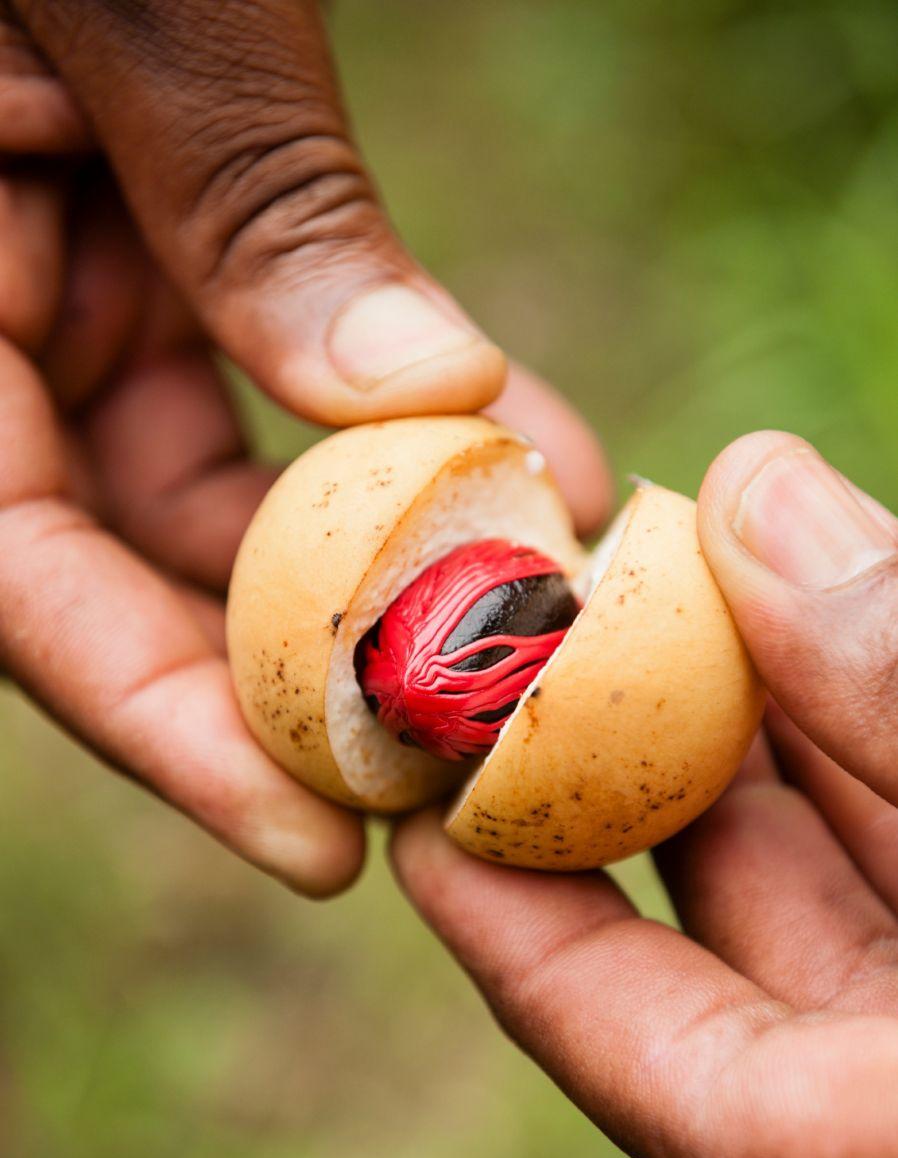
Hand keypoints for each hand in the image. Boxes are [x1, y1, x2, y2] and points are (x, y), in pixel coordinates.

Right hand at [0, 1, 610, 893]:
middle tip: (472, 747)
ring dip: (394, 546)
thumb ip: (251, 204)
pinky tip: (532, 453)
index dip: (170, 732)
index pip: (26, 588)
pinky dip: (401, 422)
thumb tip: (425, 403)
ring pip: (233, 492)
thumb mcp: (143, 15)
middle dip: (314, 662)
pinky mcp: (160, 264)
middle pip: (142, 573)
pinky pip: (280, 381)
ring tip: (545, 597)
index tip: (325, 850)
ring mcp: (78, 307)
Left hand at [392, 432, 897, 1157]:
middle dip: (623, 776)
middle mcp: (892, 1106)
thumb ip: (896, 686)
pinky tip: (826, 617)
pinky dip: (872, 733)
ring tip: (670, 586)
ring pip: (832, 872)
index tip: (409, 786)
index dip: (502, 907)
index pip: (622, 1037)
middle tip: (521, 642)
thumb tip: (749, 491)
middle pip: (713, 939)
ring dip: (758, 728)